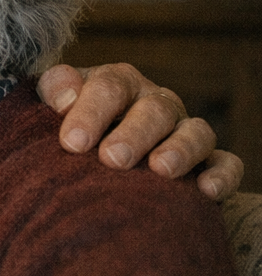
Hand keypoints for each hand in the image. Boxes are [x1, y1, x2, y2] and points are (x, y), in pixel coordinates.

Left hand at [38, 63, 241, 199]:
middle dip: (134, 133)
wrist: (86, 156)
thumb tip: (64, 97)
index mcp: (117, 84)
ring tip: (160, 170)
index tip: (72, 142)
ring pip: (196, 132)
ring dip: (180, 150)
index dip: (91, 112)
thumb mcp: (50, 105)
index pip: (109, 88)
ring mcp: (183, 132)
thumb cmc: (67, 130)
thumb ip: (54, 91)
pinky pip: (225, 163)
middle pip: (154, 110)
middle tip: (113, 159)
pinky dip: (221, 175)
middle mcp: (155, 103)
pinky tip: (204, 191)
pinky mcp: (206, 163)